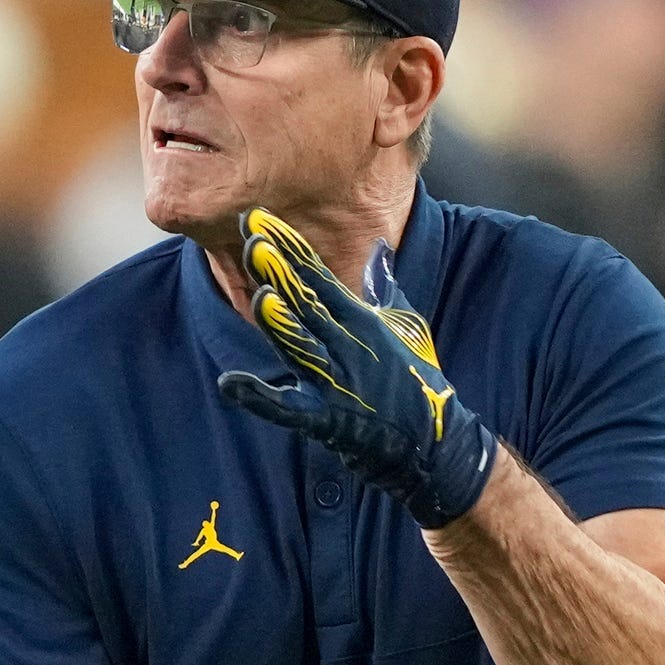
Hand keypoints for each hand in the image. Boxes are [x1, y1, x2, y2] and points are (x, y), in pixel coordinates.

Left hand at [218, 207, 497, 527]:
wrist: (434, 447)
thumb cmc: (416, 384)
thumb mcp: (404, 327)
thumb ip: (384, 288)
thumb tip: (377, 249)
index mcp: (361, 322)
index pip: (317, 277)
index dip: (288, 247)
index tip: (259, 218)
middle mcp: (348, 347)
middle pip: (306, 305)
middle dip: (279, 272)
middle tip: (253, 237)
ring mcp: (337, 384)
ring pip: (300, 347)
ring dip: (279, 323)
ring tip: (260, 293)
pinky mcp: (328, 421)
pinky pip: (288, 410)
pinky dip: (261, 399)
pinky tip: (231, 385)